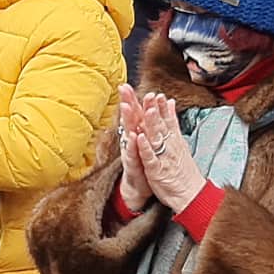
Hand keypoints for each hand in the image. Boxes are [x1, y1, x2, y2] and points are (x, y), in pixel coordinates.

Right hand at [114, 85, 153, 210]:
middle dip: (126, 104)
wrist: (139, 188)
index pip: (134, 114)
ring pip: (128, 134)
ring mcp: (130, 153)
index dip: (130, 99)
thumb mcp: (145, 143)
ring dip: (128, 121)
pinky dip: (132, 146)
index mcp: (137, 135)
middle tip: (123, 89)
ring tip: (127, 107)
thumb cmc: (143, 164)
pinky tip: (133, 136)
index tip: (127, 84)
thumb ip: (145, 126)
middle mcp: (131, 141)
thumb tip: (150, 109)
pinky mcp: (132, 165)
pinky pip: (132, 154)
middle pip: (128, 119)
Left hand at [135, 92, 205, 212]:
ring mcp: (163, 157)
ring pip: (156, 137)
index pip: (166, 118)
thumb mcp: (179, 142)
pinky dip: (145, 147)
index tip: (155, 92)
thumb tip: (170, 103)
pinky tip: (140, 138)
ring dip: (151, 123)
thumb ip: (172, 122)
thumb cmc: (182, 170)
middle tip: (148, 94)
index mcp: (173, 139)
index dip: (160, 105)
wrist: (191, 194)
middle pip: (160, 124)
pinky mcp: (157, 170)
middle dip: (153, 108)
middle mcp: (169, 146)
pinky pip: (150, 157)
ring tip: (147, 109)